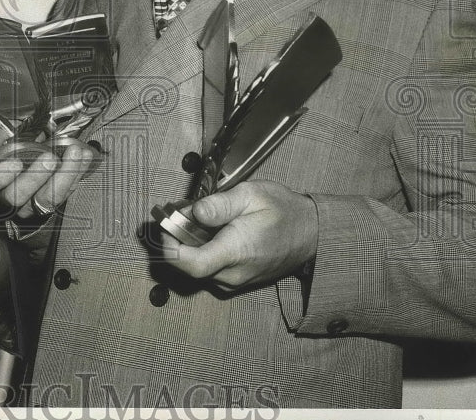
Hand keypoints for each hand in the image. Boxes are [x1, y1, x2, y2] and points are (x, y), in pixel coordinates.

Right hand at [0, 126, 97, 218]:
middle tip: (49, 157)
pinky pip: (65, 193)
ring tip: (74, 153)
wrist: (35, 146)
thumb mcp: (4, 134)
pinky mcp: (53, 201)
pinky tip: (84, 155)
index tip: (16, 161)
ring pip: (45, 200)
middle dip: (34, 177)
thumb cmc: (15, 142)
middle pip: (16, 197)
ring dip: (63, 176)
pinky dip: (77, 172)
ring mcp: (31, 203)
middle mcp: (7, 197)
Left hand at [160, 180, 317, 290]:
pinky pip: (210, 269)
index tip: (164, 226)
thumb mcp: (251, 194)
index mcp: (236, 251)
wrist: (311, 233)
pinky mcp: (237, 281)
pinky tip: (212, 231)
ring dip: (191, 244)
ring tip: (200, 218)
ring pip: (198, 267)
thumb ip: (220, 204)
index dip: (169, 248)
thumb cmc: (282, 211)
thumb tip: (194, 212)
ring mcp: (235, 281)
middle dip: (178, 239)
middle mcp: (233, 273)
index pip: (191, 265)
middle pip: (189, 265)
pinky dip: (204, 250)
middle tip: (181, 212)